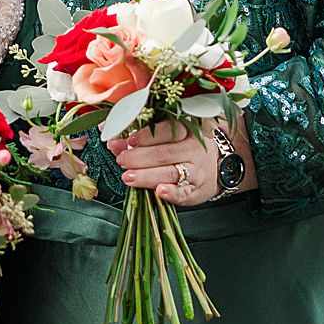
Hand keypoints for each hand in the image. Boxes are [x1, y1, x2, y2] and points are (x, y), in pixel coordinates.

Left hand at [109, 117, 253, 206]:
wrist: (213, 168)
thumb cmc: (180, 148)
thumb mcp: (164, 138)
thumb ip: (138, 137)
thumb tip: (109, 137)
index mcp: (186, 131)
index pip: (167, 130)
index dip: (145, 136)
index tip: (128, 140)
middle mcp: (194, 150)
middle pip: (165, 153)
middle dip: (139, 157)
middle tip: (120, 160)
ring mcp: (196, 171)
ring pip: (171, 173)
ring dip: (147, 175)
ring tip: (127, 177)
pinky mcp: (195, 191)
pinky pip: (183, 192)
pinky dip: (172, 193)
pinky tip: (159, 192)